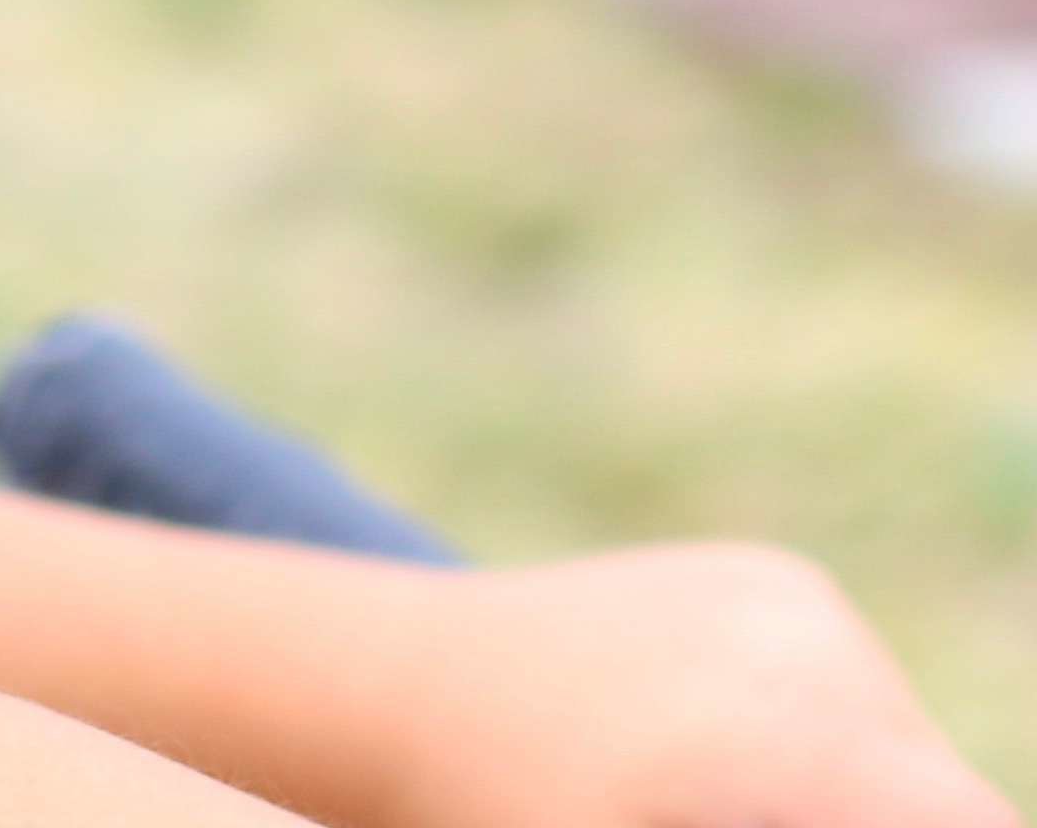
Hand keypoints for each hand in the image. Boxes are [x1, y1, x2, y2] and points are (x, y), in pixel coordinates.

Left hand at [375, 546, 1014, 827]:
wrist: (408, 688)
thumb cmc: (504, 818)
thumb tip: (928, 813)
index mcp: (787, 743)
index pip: (974, 824)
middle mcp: (809, 648)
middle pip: (948, 794)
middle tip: (732, 821)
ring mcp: (797, 601)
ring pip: (908, 751)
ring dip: (858, 796)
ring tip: (715, 804)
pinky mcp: (776, 578)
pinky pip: (860, 693)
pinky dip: (825, 742)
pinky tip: (713, 751)